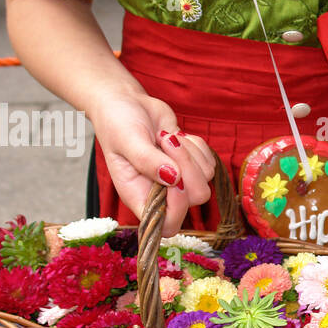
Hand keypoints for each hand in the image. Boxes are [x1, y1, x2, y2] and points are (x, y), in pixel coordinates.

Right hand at [88, 91, 215, 235]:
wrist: (126, 103)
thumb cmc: (117, 123)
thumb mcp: (127, 139)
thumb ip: (147, 160)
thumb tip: (173, 178)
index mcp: (138, 196)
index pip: (167, 224)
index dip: (177, 207)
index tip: (171, 177)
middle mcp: (160, 193)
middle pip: (196, 198)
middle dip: (189, 168)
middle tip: (166, 142)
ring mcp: (179, 180)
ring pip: (206, 178)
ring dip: (190, 152)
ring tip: (165, 137)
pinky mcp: (192, 164)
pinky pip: (209, 162)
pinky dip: (197, 146)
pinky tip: (176, 135)